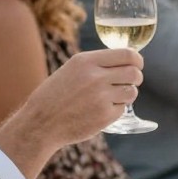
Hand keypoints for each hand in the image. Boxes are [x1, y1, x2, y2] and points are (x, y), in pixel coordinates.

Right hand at [0, 50, 143, 152]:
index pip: (127, 54)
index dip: (137, 61)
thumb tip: (126, 62)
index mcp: (86, 61)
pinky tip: (99, 110)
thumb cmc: (55, 96)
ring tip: (111, 97)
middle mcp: (95, 77)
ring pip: (131, 92)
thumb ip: (96, 64)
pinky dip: (115, 110)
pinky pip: (122, 109)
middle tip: (130, 82)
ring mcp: (101, 97)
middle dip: (136, 78)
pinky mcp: (105, 115)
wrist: (40, 123)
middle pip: (134, 73)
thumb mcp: (71, 70)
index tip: (137, 65)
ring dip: (126, 94)